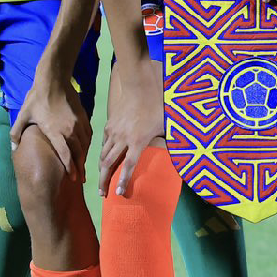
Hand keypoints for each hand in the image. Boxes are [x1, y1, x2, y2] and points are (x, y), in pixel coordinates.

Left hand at [12, 75, 91, 182]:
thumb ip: (16, 133)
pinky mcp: (84, 117)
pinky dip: (88, 143)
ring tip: (83, 166)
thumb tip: (12, 148)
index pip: (66, 155)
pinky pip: (89, 134)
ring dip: (84, 156)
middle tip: (81, 178)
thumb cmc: (37, 98)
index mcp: (56, 132)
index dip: (70, 168)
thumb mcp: (23, 115)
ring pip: (85, 144)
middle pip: (78, 153)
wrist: (54, 80)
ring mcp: (79, 123)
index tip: (73, 178)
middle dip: (80, 167)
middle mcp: (70, 130)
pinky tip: (85, 148)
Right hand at [97, 62, 163, 196]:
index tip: (119, 194)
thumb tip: (176, 152)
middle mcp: (123, 139)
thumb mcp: (167, 123)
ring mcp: (114, 131)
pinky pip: (103, 142)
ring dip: (101, 169)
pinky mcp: (110, 123)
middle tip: (103, 194)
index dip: (123, 181)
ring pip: (103, 154)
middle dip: (105, 181)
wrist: (140, 82)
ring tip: (100, 180)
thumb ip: (168, 139)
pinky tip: (102, 158)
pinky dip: (101, 153)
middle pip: (109, 164)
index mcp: (138, 141)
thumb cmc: (157, 102)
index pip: (129, 166)